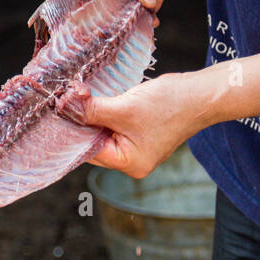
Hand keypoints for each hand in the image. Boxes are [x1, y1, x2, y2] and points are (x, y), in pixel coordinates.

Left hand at [65, 72, 207, 178]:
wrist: (201, 95)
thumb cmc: (169, 105)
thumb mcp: (123, 107)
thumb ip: (92, 110)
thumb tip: (64, 106)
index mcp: (129, 164)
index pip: (89, 150)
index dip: (72, 129)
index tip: (58, 109)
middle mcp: (133, 162)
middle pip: (95, 143)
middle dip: (83, 121)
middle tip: (67, 98)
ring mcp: (139, 149)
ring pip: (105, 133)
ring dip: (94, 114)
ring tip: (83, 96)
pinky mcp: (142, 135)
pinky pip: (117, 126)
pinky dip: (107, 113)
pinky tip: (100, 98)